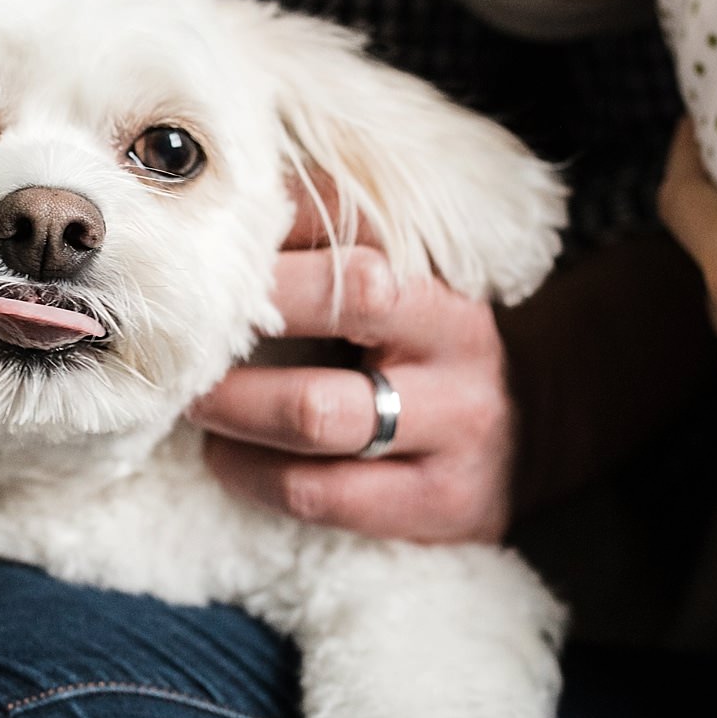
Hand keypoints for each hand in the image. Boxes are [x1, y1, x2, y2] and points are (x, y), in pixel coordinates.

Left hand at [191, 182, 516, 540]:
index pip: (352, 220)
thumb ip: (321, 242)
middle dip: (250, 310)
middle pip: (345, 296)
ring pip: (317, 412)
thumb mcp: (398, 277)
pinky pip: (322, 494)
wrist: (534, 427)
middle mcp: (458, 338)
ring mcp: (456, 426)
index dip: (272, 228)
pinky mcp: (442, 504)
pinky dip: (253, 475)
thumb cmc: (425, 339)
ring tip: (189, 400)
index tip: (202, 246)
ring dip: (233, 406)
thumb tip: (211, 214)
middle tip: (182, 326)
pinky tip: (225, 459)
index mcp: (437, 265)